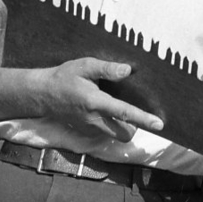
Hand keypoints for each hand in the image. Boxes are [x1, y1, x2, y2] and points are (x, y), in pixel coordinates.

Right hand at [39, 57, 164, 142]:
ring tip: (119, 107)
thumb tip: (128, 70)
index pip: (124, 113)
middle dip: (134, 126)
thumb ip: (107, 68)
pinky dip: (111, 125)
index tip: (159, 125)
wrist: (43, 94)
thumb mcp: (85, 65)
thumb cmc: (65, 76)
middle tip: (134, 109)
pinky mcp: (85, 131)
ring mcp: (88, 128)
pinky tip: (105, 109)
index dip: (144, 119)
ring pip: (115, 135)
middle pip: (124, 133)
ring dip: (123, 126)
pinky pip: (105, 133)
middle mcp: (93, 120)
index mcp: (95, 102)